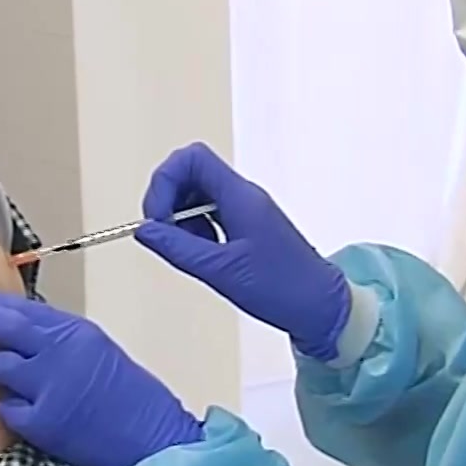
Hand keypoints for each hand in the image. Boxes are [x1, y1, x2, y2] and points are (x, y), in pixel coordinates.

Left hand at [0, 287, 203, 465]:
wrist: (152, 441)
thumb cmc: (130, 398)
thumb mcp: (97, 350)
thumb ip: (59, 337)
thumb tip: (19, 327)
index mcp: (76, 331)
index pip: (23, 306)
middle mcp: (60, 351)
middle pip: (3, 326)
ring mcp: (49, 386)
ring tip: (4, 377)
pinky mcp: (42, 422)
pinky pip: (7, 408)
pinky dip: (10, 408)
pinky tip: (23, 411)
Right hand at [135, 142, 352, 360]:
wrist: (321, 307)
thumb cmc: (281, 288)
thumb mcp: (221, 270)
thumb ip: (178, 247)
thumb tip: (144, 230)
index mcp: (240, 197)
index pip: (192, 159)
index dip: (165, 181)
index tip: (157, 218)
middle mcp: (242, 196)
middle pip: (191, 173)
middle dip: (168, 201)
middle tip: (165, 234)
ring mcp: (245, 209)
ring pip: (198, 194)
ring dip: (181, 219)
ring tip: (191, 250)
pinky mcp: (247, 225)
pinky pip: (210, 213)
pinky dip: (197, 230)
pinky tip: (205, 255)